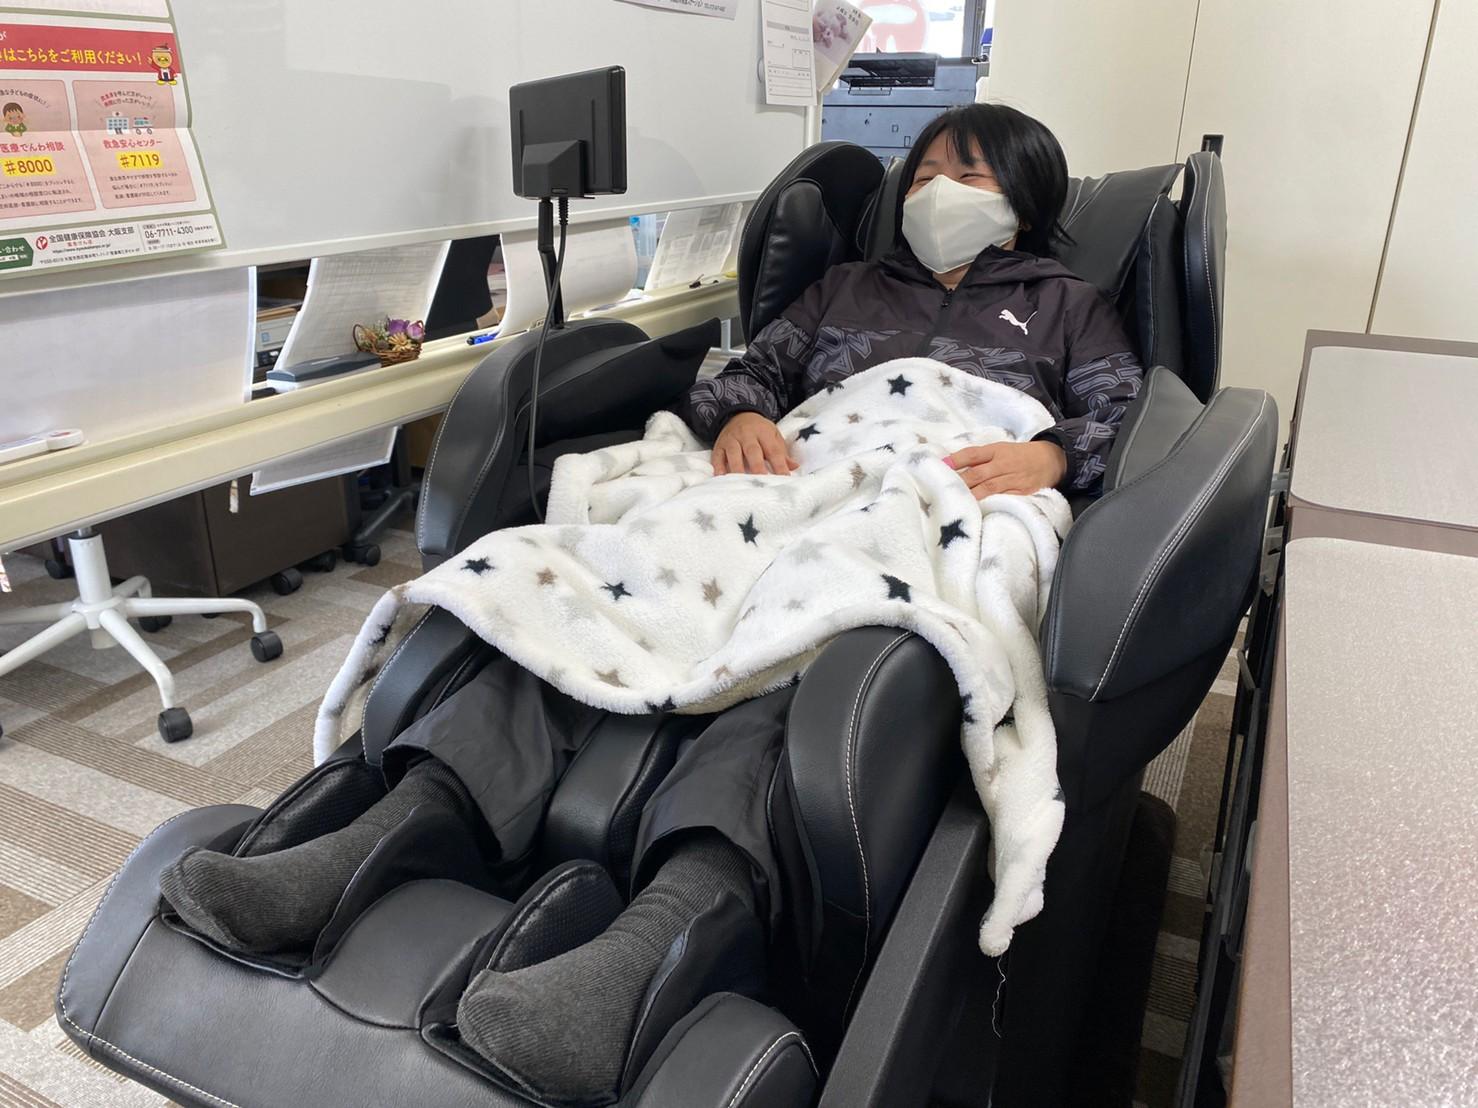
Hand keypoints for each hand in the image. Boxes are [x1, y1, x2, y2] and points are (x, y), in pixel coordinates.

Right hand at [712, 412, 799, 475]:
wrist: (737, 415)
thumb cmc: (759, 430)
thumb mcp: (773, 436)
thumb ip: (782, 452)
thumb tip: (794, 467)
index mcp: (764, 432)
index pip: (773, 450)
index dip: (779, 465)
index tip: (784, 479)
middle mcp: (746, 435)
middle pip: (752, 451)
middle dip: (757, 467)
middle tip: (762, 482)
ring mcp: (731, 440)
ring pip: (734, 454)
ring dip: (738, 469)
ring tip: (742, 483)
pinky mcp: (719, 446)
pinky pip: (718, 457)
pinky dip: (719, 467)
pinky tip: (721, 478)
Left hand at [945, 441, 1066, 497]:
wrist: (1052, 459)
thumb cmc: (1019, 456)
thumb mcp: (1001, 450)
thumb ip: (979, 459)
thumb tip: (951, 466)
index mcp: (996, 451)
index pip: (972, 454)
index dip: (956, 460)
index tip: (940, 466)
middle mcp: (1003, 464)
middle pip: (977, 474)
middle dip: (959, 482)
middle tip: (942, 490)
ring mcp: (1013, 479)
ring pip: (988, 488)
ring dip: (971, 495)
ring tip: (955, 502)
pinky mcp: (1022, 493)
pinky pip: (1003, 499)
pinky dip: (990, 504)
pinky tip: (977, 510)